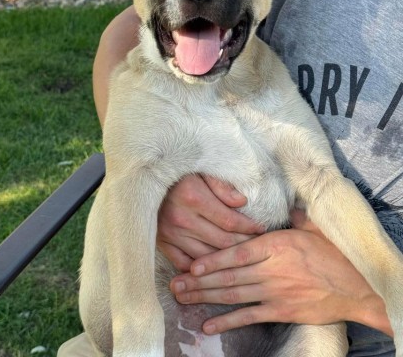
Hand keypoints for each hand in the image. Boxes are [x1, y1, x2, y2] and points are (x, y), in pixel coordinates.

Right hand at [157, 174, 264, 270]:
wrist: (146, 178)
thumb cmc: (178, 172)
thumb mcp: (201, 169)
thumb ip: (221, 185)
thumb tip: (242, 202)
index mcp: (193, 197)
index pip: (230, 221)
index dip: (250, 227)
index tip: (262, 229)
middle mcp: (182, 218)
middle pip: (222, 241)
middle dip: (244, 245)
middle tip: (257, 246)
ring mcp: (170, 233)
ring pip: (207, 256)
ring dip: (226, 259)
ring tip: (241, 257)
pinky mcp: (162, 243)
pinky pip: (184, 263)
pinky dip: (200, 268)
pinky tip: (214, 266)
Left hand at [170, 210, 391, 336]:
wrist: (356, 287)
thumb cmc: (334, 255)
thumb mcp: (313, 229)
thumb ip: (293, 217)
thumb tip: (284, 205)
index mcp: (275, 245)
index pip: (236, 252)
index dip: (212, 259)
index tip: (192, 264)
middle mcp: (269, 269)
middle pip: (228, 274)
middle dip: (199, 280)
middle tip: (175, 284)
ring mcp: (273, 292)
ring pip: (232, 294)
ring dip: (205, 297)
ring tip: (183, 298)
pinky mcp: (280, 311)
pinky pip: (249, 316)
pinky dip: (227, 322)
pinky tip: (209, 325)